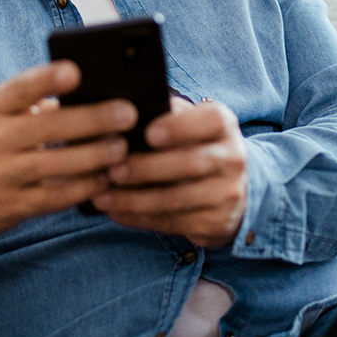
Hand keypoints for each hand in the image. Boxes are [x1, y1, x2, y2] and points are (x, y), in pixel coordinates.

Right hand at [0, 60, 136, 238]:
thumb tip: (89, 94)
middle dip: (92, 120)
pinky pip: (54, 198)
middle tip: (127, 114)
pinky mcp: (10, 206)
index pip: (20, 89)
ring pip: (55, 165)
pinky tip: (104, 180)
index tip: (75, 71)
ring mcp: (0, 175)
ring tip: (122, 149)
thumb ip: (34, 102)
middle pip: (47, 127)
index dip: (47, 80)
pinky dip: (83, 188)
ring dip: (95, 157)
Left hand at [91, 99, 247, 248]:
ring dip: (135, 199)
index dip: (180, 127)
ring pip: (177, 199)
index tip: (149, 134)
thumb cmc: (194, 144)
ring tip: (104, 197)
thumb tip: (123, 113)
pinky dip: (140, 218)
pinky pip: (173, 222)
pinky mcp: (216, 222)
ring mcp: (227, 193)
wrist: (230, 186)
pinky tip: (116, 212)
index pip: (211, 120)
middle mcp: (232, 158)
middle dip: (147, 169)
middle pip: (189, 164)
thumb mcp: (189, 122)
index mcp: (223, 125)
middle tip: (113, 170)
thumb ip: (165, 114)